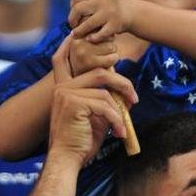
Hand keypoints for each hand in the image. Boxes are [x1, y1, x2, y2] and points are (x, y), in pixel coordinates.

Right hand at [46, 37, 135, 162]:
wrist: (67, 160)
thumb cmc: (80, 141)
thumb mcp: (93, 116)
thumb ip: (101, 99)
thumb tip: (122, 92)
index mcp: (63, 88)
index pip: (61, 60)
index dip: (67, 46)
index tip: (74, 35)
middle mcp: (62, 88)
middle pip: (99, 72)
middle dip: (122, 83)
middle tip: (134, 98)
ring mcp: (66, 94)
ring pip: (105, 91)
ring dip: (120, 109)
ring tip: (123, 124)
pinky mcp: (74, 104)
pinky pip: (105, 105)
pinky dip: (116, 120)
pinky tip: (118, 132)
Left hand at [68, 0, 133, 42]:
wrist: (132, 12)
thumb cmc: (111, 7)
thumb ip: (87, 1)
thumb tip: (71, 11)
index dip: (71, 7)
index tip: (74, 15)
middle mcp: (102, 2)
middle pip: (78, 9)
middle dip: (72, 19)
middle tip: (73, 26)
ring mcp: (109, 13)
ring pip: (87, 24)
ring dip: (79, 31)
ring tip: (76, 35)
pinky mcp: (114, 25)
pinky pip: (99, 34)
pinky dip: (93, 38)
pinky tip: (90, 39)